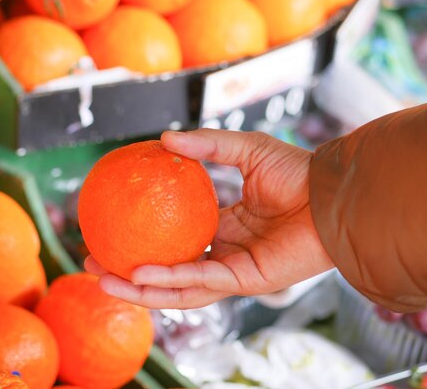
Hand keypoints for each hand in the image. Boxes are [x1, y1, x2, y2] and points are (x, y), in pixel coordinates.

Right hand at [85, 128, 333, 308]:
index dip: (143, 237)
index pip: (175, 237)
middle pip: (168, 269)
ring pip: (177, 287)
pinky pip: (200, 282)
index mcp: (224, 225)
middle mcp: (224, 251)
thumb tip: (163, 138)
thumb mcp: (242, 149)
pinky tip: (138, 274)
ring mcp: (232, 269)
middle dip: (129, 272)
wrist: (332, 193)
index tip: (111, 229)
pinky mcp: (245, 280)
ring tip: (101, 280)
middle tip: (93, 263)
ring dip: (139, 288)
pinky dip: (168, 281)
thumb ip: (205, 146)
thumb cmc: (296, 171)